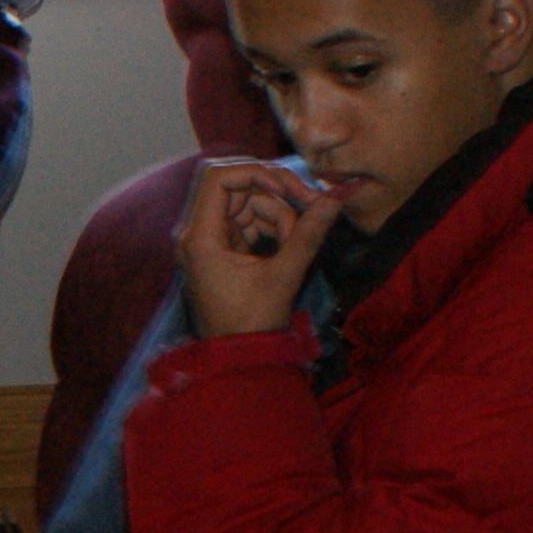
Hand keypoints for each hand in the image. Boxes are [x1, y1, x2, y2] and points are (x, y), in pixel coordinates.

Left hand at [173, 158, 340, 339]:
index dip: (256, 173)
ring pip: (247, 205)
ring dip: (278, 216)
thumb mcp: (284, 275)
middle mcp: (197, 234)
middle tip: (309, 203)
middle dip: (275, 193)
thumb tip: (335, 198)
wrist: (238, 359)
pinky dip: (272, 228)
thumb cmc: (253, 324)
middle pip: (236, 187)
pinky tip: (288, 245)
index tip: (287, 188)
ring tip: (296, 241)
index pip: (220, 177)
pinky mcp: (223, 251)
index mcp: (200, 237)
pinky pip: (248, 223)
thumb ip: (308, 233)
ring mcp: (209, 242)